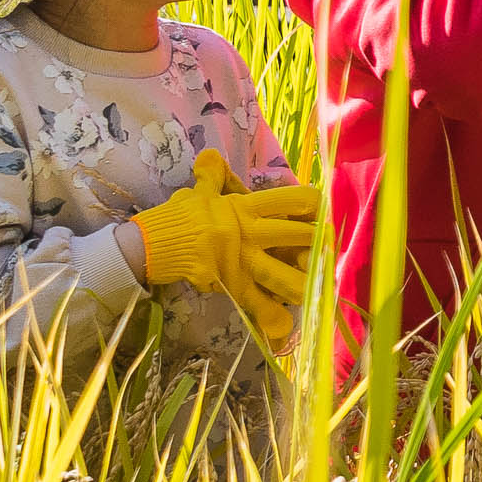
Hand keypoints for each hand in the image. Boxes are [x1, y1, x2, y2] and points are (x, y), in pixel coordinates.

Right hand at [131, 150, 317, 343]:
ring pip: (279, 272)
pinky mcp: (228, 282)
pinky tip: (284, 326)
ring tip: (322, 290)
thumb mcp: (197, 193)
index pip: (287, 200)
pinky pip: (253, 300)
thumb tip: (211, 155)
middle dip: (316, 243)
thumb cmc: (178, 217)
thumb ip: (212, 177)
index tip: (323, 210)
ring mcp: (239, 259)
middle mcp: (247, 233)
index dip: (311, 204)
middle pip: (294, 236)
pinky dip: (268, 315)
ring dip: (302, 283)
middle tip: (331, 249)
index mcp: (244, 208)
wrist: (150, 244)